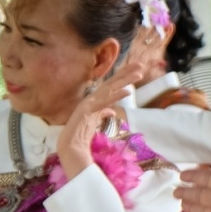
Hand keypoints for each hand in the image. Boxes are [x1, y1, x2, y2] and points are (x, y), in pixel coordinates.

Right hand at [56, 55, 148, 183]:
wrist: (69, 147)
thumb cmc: (80, 135)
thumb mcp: (95, 121)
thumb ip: (102, 112)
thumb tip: (111, 109)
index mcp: (95, 100)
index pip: (111, 86)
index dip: (123, 76)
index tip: (137, 69)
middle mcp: (92, 98)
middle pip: (111, 83)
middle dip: (126, 73)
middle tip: (140, 64)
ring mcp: (88, 103)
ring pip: (109, 89)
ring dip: (124, 81)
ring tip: (138, 74)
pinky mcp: (86, 110)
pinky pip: (104, 102)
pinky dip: (115, 96)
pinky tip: (127, 91)